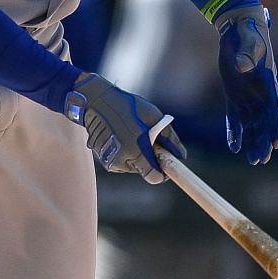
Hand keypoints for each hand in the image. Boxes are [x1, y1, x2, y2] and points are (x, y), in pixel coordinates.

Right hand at [65, 72, 185, 182]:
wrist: (96, 101)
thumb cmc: (127, 106)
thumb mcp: (153, 117)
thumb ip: (169, 138)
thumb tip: (181, 155)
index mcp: (135, 151)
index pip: (154, 177)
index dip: (163, 174)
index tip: (166, 165)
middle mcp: (121, 160)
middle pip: (144, 170)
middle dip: (150, 159)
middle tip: (149, 140)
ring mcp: (110, 161)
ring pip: (132, 166)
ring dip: (137, 156)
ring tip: (133, 134)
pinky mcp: (103, 159)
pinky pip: (121, 162)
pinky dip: (126, 154)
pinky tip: (122, 137)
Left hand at [215, 3, 277, 164]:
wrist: (239, 26)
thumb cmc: (248, 31)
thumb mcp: (249, 40)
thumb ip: (247, 53)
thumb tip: (243, 66)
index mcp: (268, 83)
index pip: (276, 109)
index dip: (277, 126)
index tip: (277, 142)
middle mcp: (261, 94)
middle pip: (266, 123)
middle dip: (264, 141)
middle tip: (261, 160)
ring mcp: (248, 96)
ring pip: (253, 125)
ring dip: (253, 142)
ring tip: (252, 160)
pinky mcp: (234, 96)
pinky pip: (235, 118)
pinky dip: (235, 132)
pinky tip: (234, 147)